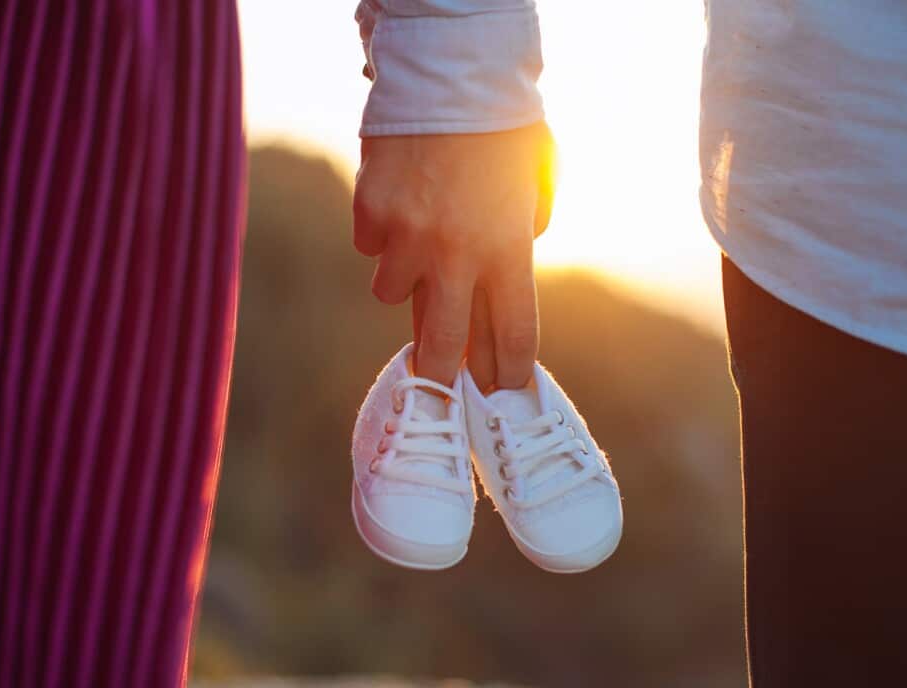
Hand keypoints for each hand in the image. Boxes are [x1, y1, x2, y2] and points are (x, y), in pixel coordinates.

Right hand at [353, 122, 555, 389]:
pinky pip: (371, 248)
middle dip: (440, 377)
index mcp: (508, 248)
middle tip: (438, 392)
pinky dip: (382, 237)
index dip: (508, 369)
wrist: (449, 76)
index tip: (503, 390)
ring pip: (392, 294)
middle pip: (441, 343)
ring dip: (405, 281)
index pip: (513, 331)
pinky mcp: (370, 214)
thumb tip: (497, 277)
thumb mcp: (536, 185)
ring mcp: (406, 237)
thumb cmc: (502, 129)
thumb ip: (523, 235)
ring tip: (420, 244)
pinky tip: (400, 205)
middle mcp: (456, 253)